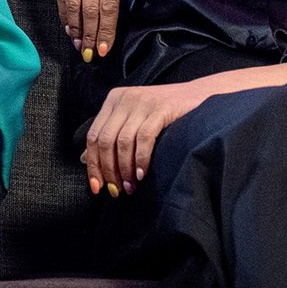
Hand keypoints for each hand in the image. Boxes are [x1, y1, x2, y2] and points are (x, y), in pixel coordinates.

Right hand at [40, 0, 120, 62]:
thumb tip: (110, 8)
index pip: (110, 6)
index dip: (107, 30)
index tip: (106, 49)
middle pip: (92, 10)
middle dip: (93, 36)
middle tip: (93, 55)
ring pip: (75, 7)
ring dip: (77, 30)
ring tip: (80, 46)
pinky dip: (64, 15)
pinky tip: (68, 27)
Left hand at [83, 65, 286, 194]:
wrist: (203, 97)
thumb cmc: (168, 114)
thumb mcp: (135, 121)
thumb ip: (112, 136)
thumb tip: (84, 159)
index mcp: (114, 100)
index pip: (92, 136)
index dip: (92, 164)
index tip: (97, 187)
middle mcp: (125, 98)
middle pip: (104, 140)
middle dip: (108, 170)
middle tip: (117, 191)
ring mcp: (142, 101)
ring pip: (122, 142)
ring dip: (124, 169)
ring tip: (131, 187)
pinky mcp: (161, 107)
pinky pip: (143, 138)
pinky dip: (140, 160)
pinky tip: (142, 174)